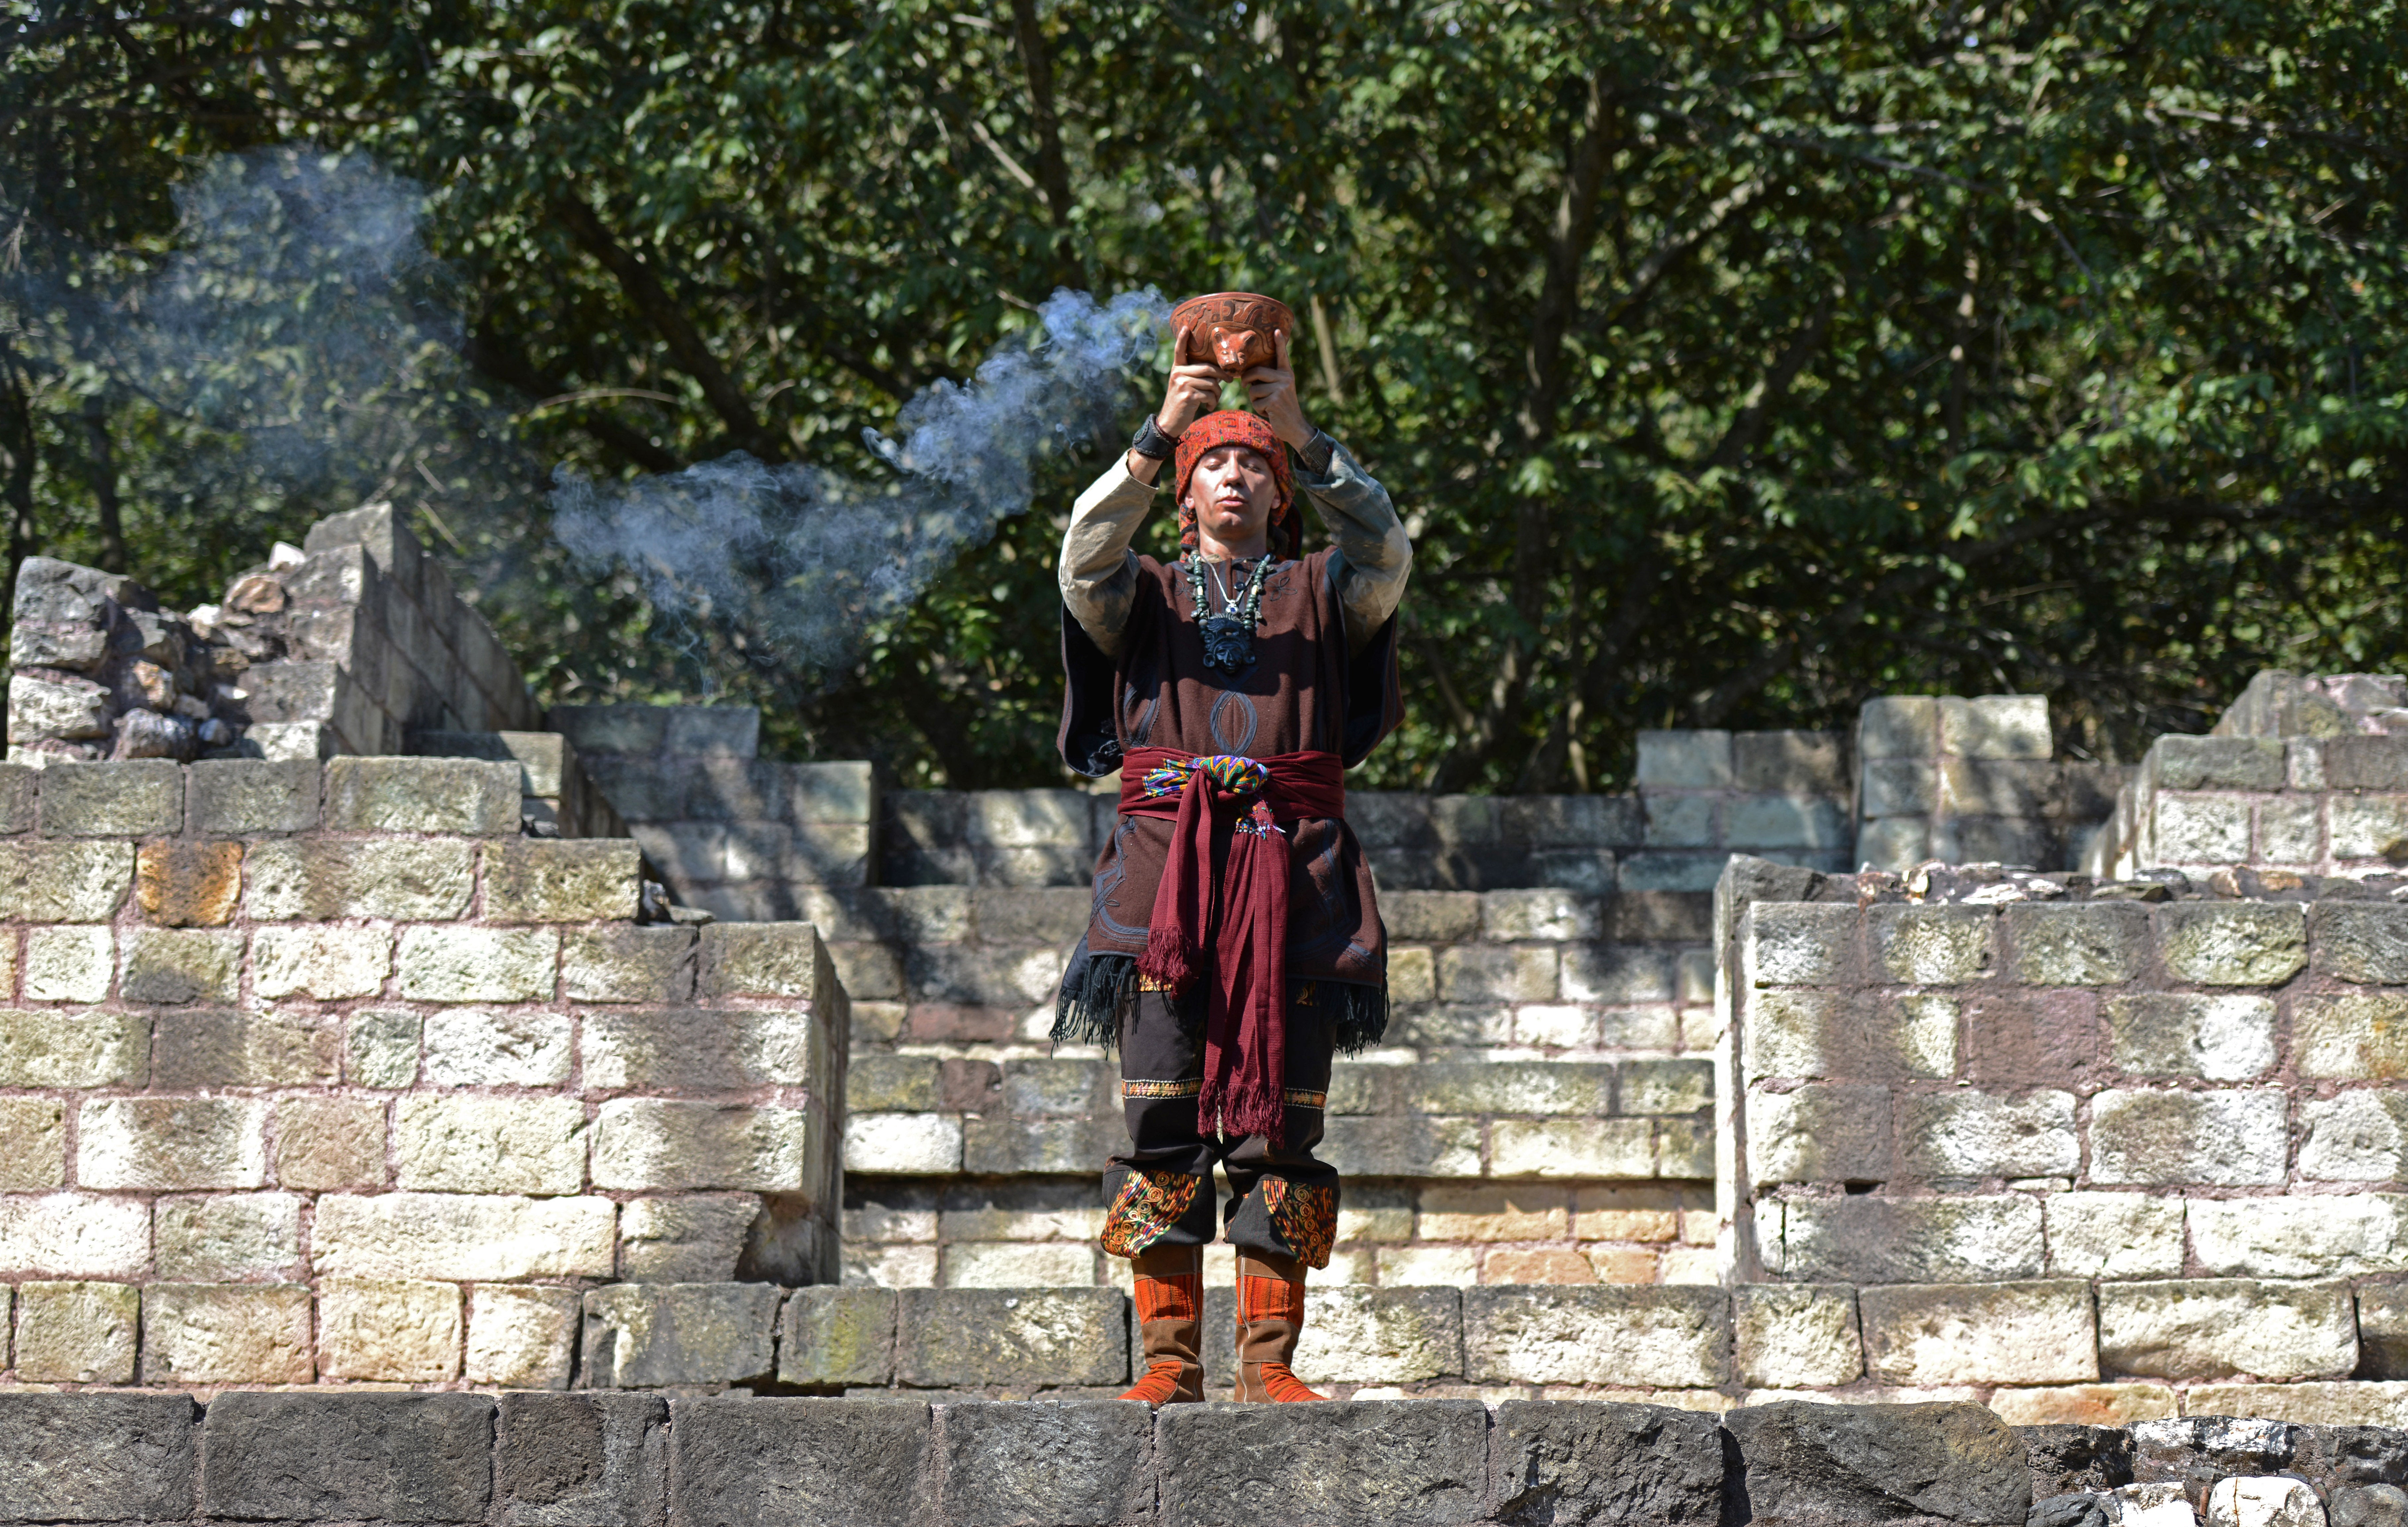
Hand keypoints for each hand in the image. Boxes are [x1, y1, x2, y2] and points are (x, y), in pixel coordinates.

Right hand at [1156, 324, 1225, 438]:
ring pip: (1211, 383)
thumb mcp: (1185, 386)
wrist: (1170, 422)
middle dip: (1222, 375)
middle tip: (1230, 380)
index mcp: (1177, 369)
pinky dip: (1213, 402)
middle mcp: (1178, 374)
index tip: (1187, 327)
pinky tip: (1208, 406)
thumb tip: (1219, 373)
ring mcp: (1182, 384)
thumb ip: (1196, 376)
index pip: (1179, 351)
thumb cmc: (1182, 403)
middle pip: (1208, 368)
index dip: (1182, 339)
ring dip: (1217, 394)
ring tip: (1213, 400)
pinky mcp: (1188, 395)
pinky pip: (1210, 394)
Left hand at [1243, 330, 1313, 448]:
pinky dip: (1259, 409)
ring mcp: (1281, 389)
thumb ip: (1268, 381)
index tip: (1276, 330)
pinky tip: (1269, 412)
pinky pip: (1256, 401)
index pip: (1282, 356)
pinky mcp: (1275, 400)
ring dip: (1255, 400)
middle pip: (1257, 372)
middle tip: (1245, 386)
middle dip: (1247, 380)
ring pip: (1253, 389)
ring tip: (1266, 405)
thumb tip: (1247, 377)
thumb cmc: (1282, 408)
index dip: (1279, 343)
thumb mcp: (1279, 391)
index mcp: (1287, 374)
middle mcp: (1285, 378)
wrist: (1295, 427)